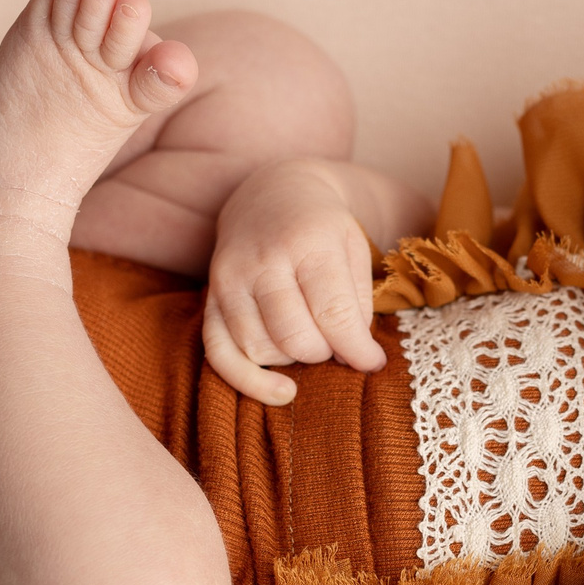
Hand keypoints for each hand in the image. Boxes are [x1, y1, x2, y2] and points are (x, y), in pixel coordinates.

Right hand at [202, 158, 384, 404]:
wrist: (271, 194)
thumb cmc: (321, 228)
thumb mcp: (353, 249)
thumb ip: (357, 304)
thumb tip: (356, 359)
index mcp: (307, 241)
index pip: (333, 313)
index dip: (357, 349)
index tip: (373, 362)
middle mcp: (262, 260)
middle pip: (294, 337)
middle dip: (324, 353)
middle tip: (336, 341)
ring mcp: (229, 280)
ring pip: (259, 349)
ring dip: (291, 360)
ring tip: (309, 339)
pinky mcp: (210, 298)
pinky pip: (218, 353)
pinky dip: (248, 380)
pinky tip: (281, 390)